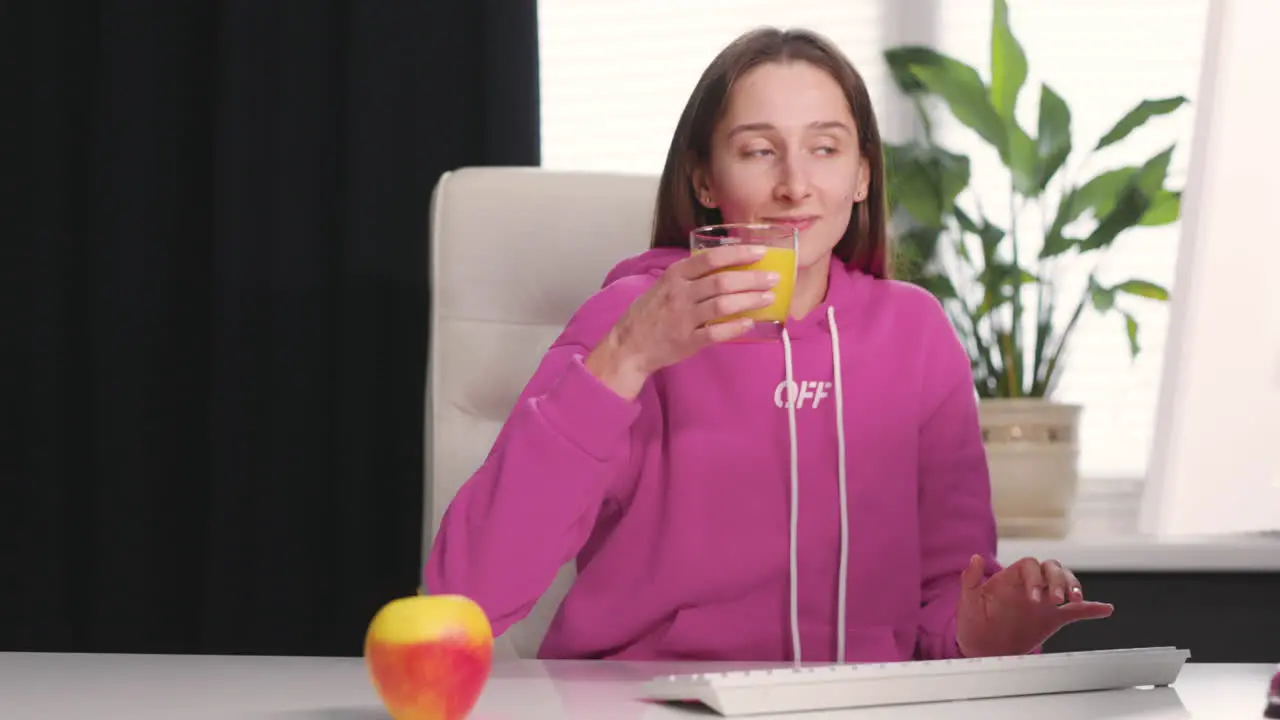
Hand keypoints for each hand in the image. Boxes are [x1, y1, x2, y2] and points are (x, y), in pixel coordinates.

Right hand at [586, 245, 778, 397]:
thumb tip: (725, 267)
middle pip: (722, 281)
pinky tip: (750, 323)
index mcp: (675, 276)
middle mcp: (680, 294)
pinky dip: (735, 327)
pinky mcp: (687, 341)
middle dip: (752, 278)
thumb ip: (690, 276)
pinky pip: (716, 332)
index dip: (738, 254)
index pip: (711, 258)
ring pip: (723, 305)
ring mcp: (683, 318)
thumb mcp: (664, 286)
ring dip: (749, 300)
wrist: (628, 346)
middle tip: (773, 278)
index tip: (760, 252)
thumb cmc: (649, 314)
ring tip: (768, 298)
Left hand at [955, 555, 1113, 657]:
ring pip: (1065, 582)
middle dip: (1057, 581)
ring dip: (1073, 586)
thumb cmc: (973, 624)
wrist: (983, 649)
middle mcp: (1030, 585)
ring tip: (1077, 599)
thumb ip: (970, 580)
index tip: (1034, 598)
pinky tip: (1105, 609)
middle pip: (1051, 569)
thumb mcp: (968, 603)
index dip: (1035, 578)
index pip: (1029, 565)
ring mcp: (1043, 601)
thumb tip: (975, 556)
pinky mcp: (1052, 618)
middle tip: (1057, 600)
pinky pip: (1075, 611)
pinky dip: (1091, 609)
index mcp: (1011, 578)